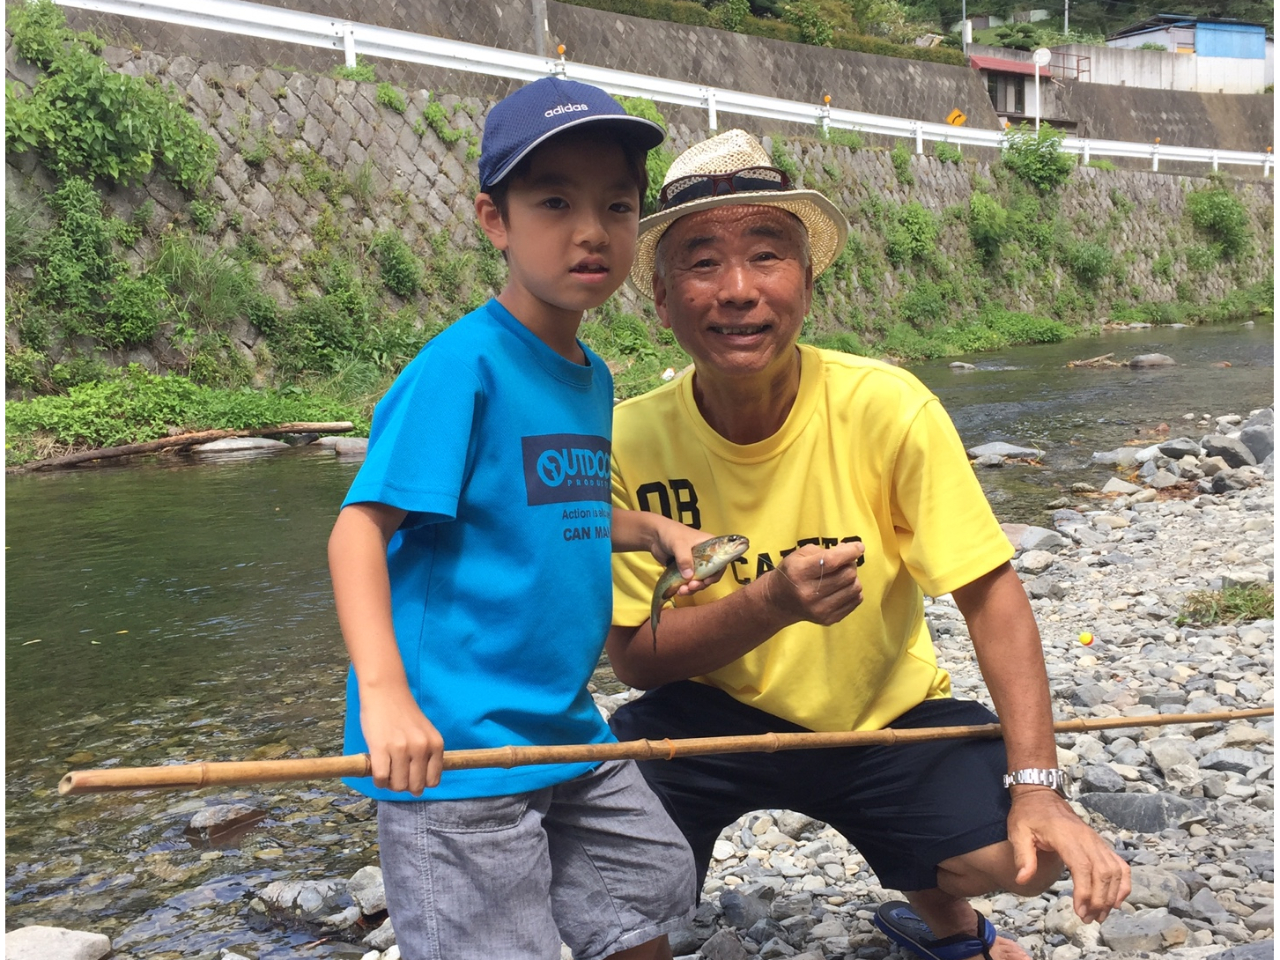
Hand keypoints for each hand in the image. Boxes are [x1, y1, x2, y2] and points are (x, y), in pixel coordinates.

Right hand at [359, 683, 444, 795]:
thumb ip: (427, 754)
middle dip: (405, 786)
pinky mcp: (381, 748)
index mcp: (436, 744)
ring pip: (398, 786)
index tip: (411, 779)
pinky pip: (381, 778)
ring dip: (390, 784)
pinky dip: (378, 780)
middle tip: (396, 777)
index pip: (433, 781)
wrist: (386, 692)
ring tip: (386, 772)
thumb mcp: (425, 732)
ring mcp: (402, 748)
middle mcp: (421, 747)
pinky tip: (377, 771)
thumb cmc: (403, 713)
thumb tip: (420, 783)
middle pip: (415, 787)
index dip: (420, 784)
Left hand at [648, 519, 727, 597]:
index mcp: (710, 546)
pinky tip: (678, 591)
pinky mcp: (685, 570)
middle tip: (691, 586)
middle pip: (710, 575)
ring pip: (699, 581)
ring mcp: (695, 564)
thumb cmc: (671, 533)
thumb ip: (684, 559)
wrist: (654, 535)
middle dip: (701, 584)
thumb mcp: (679, 544)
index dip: (716, 573)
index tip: (706, 581)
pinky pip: (689, 582)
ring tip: (682, 591)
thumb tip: (689, 576)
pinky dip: (685, 588)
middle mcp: (705, 556)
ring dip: (692, 588)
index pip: (720, 562)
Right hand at [762, 542, 863, 625]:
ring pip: (854, 588)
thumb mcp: (800, 555)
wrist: (778, 602)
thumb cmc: (791, 573)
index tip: (859, 547)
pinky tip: (842, 588)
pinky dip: (853, 591)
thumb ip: (826, 550)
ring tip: (841, 575)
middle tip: (844, 562)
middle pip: (847, 574)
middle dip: (850, 564)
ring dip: (852, 578)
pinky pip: (855, 601)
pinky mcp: (828, 619)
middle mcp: (808, 593)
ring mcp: (819, 609)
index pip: (831, 561)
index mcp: (799, 573)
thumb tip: (852, 550)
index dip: (849, 552)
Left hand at [1008, 788, 1130, 922]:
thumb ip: (1022, 857)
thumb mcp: (1017, 832)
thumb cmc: (1028, 814)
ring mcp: (1096, 841)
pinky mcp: (1100, 844)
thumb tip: (1023, 880)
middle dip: (1099, 900)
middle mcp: (1087, 838)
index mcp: (1066, 836)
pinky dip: (1123, 884)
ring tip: (1100, 915)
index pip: (1083, 867)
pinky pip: (1119, 865)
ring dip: (1111, 896)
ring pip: (1115, 871)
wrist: (1040, 796)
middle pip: (1103, 873)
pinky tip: (1116, 900)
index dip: (1085, 891)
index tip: (1080, 910)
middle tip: (1087, 918)